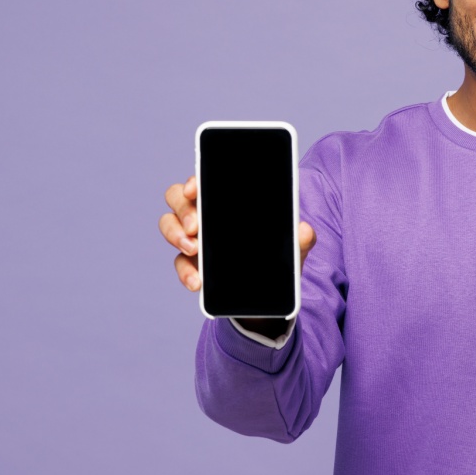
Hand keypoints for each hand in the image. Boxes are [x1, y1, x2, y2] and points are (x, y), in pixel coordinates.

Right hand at [159, 175, 316, 292]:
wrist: (268, 293)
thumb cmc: (276, 256)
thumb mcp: (292, 247)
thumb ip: (300, 238)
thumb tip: (306, 230)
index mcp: (226, 200)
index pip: (204, 181)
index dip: (195, 181)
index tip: (194, 189)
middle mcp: (204, 213)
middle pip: (178, 198)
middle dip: (183, 210)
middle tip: (196, 226)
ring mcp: (194, 238)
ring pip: (169, 225)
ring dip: (176, 235)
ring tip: (193, 249)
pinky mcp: (191, 264)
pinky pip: (180, 263)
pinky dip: (185, 272)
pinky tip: (197, 281)